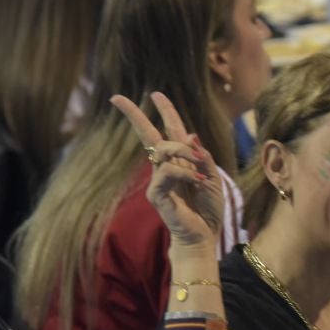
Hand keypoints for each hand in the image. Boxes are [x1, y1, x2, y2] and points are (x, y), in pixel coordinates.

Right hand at [110, 92, 223, 249]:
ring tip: (201, 169)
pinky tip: (196, 180)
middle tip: (117, 98)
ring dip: (185, 153)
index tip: (155, 94)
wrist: (204, 235)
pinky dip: (185, 171)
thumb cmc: (208, 209)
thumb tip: (189, 134)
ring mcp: (157, 180)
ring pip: (164, 149)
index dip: (165, 111)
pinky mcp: (155, 194)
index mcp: (179, 161)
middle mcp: (164, 168)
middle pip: (148, 134)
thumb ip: (202, 156)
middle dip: (134, 115)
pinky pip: (167, 170)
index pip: (169, 131)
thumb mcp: (213, 177)